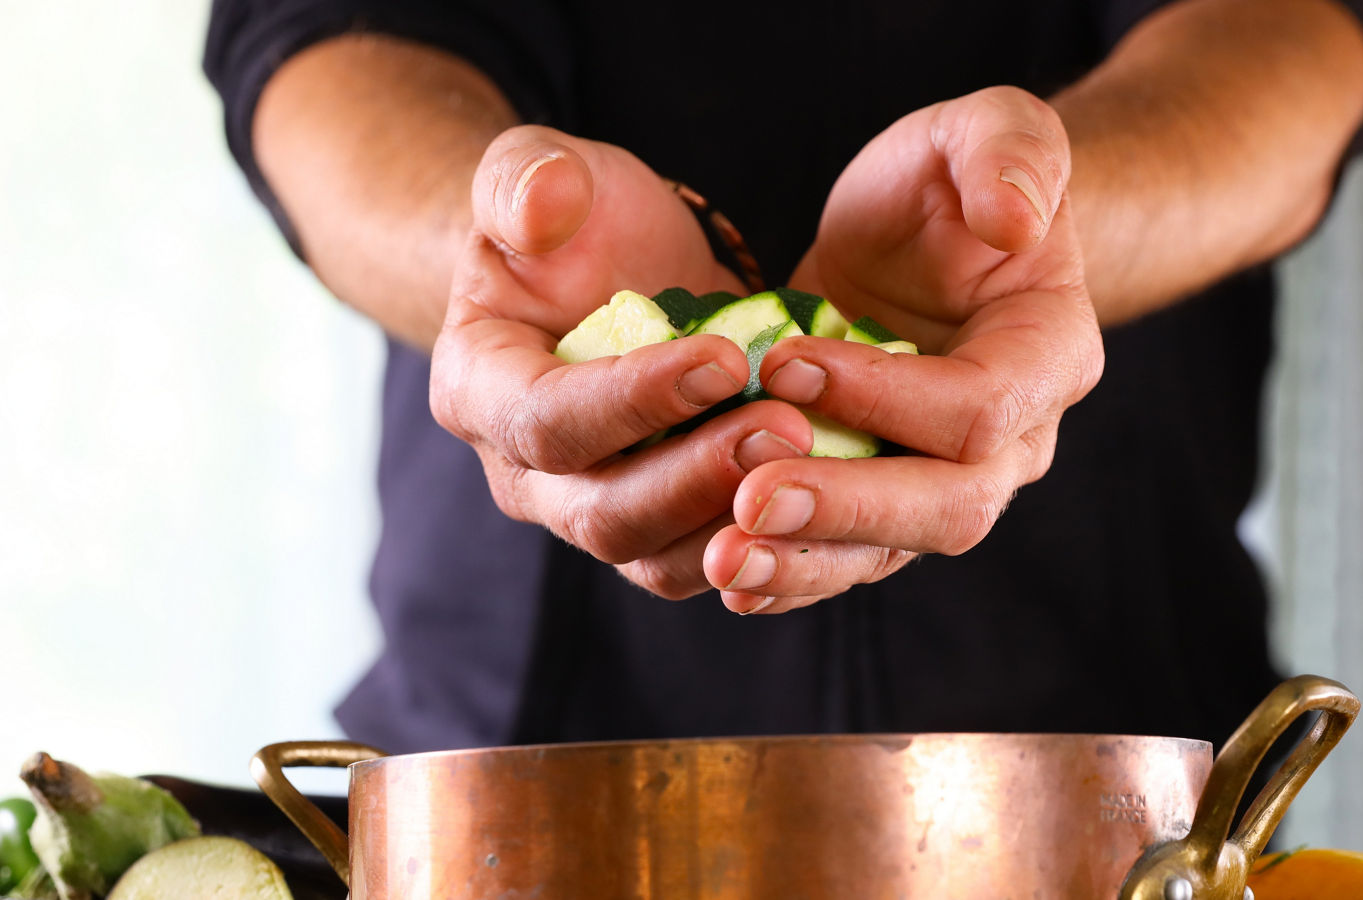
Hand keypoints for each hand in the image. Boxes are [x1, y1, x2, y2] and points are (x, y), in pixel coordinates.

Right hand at [430, 125, 814, 597]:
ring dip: (740, 522)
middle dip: (699, 478)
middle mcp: (525, 474)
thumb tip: (543, 204)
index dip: (634, 400)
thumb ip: (527, 177)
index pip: (547, 422)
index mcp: (480, 391)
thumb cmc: (571, 219)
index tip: (725, 359)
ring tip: (816, 458)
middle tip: (788, 429)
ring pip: (659, 558)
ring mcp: (592, 511)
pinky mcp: (661, 528)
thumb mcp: (540, 169)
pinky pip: (710, 561)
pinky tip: (833, 498)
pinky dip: (770, 542)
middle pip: (604, 514)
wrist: (607, 270)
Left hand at [702, 86, 1104, 613]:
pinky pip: (847, 557)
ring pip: (891, 550)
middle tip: (751, 500)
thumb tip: (1014, 219)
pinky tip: (724, 575)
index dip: (883, 396)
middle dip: (847, 505)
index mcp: (1048, 355)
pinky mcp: (886, 501)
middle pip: (948, 506)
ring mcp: (949, 481)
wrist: (931, 242)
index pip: (977, 407)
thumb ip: (1011, 153)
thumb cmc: (958, 184)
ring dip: (805, 561)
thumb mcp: (987, 130)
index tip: (783, 364)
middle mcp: (1015, 440)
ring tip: (722, 560)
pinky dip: (788, 573)